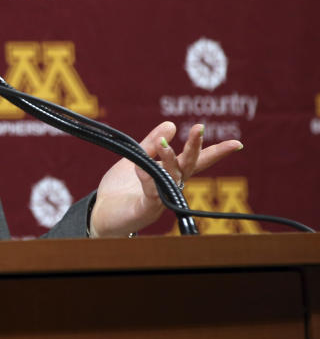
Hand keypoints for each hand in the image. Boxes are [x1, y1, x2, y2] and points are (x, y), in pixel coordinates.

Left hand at [89, 122, 241, 237]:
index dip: (214, 152)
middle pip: (188, 166)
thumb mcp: (135, 159)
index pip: (195, 161)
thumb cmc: (121, 189)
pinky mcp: (145, 209)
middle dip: (194, 148)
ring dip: (168, 161)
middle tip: (198, 128)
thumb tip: (172, 125)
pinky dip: (147, 178)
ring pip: (171, 179)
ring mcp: (160, 199)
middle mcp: (169, 186)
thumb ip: (151, 143)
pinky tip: (140, 167)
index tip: (237, 143)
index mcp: (168, 174)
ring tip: (162, 144)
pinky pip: (151, 192)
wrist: (101, 213)